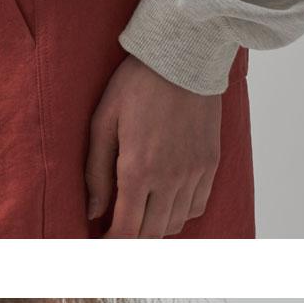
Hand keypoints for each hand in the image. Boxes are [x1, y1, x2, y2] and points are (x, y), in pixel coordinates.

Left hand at [85, 55, 223, 235]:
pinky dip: (180, 213)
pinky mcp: (210, 164)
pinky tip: (166, 202)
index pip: (125, 231)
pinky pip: (197, 206)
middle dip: (131, 240)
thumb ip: (96, 170)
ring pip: (175, 224)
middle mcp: (169, 179)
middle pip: (150, 234)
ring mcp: (194, 173)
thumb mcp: (104, 120)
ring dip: (154, 227)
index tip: (100, 245)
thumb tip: (93, 211)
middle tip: (116, 233)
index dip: (111, 246)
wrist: (184, 56)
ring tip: (139, 216)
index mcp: (138, 170)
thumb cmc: (138, 83)